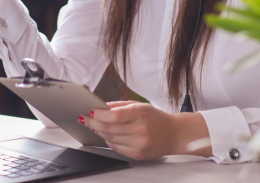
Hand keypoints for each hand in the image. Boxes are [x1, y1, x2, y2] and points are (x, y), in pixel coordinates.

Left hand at [81, 101, 211, 159]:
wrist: (174, 134)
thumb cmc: (156, 117)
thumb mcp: (140, 105)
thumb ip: (120, 106)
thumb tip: (101, 107)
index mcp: (141, 113)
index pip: (114, 115)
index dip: (99, 114)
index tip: (90, 111)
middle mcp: (140, 130)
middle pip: (109, 128)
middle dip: (93, 123)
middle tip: (84, 118)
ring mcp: (139, 144)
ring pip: (110, 138)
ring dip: (99, 131)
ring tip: (94, 125)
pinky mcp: (137, 154)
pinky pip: (116, 147)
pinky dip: (108, 140)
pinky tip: (106, 135)